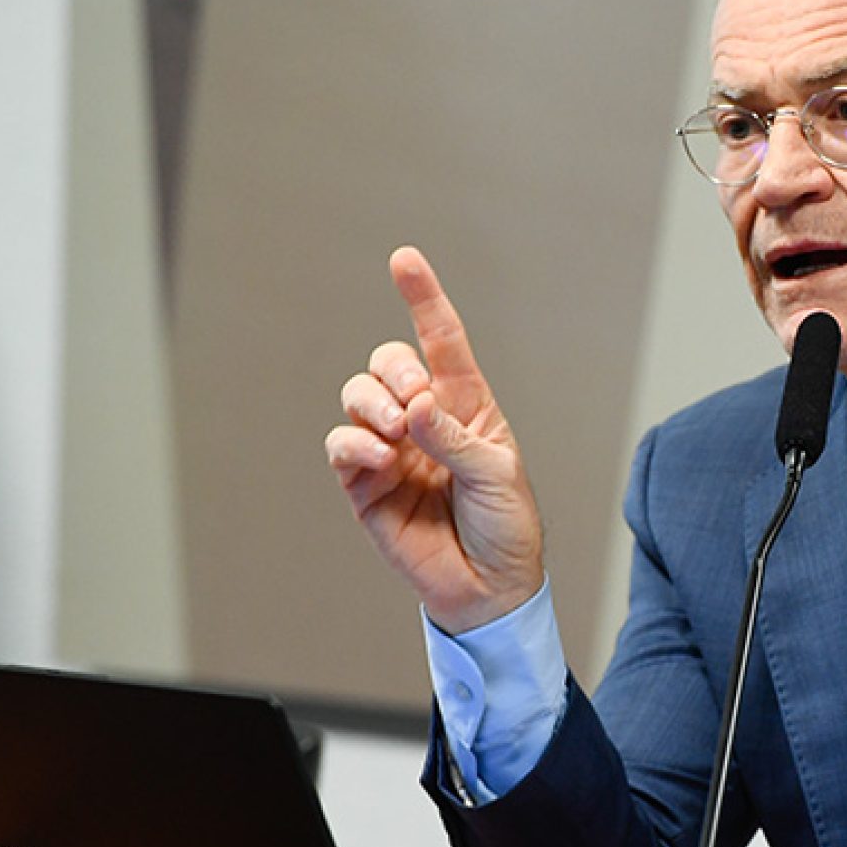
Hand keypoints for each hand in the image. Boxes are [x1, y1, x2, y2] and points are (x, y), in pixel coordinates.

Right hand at [326, 246, 544, 632]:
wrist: (489, 587)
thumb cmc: (505, 526)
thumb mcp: (497, 475)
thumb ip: (456, 438)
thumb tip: (415, 407)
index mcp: (466, 406)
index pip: (441, 342)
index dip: (423, 299)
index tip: (404, 259)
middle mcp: (424, 420)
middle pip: (388, 363)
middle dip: (395, 370)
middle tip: (416, 404)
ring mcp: (391, 450)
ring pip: (358, 398)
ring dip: (373, 404)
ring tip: (398, 436)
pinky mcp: (364, 486)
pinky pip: (342, 447)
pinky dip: (355, 444)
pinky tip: (381, 459)